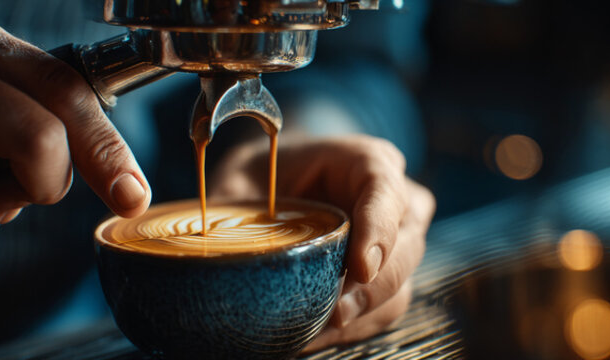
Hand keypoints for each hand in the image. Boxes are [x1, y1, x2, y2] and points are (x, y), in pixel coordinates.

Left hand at [211, 135, 434, 350]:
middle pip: (405, 248)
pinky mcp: (388, 279)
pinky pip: (382, 312)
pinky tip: (312, 335)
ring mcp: (399, 243)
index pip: (386, 192)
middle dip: (372, 288)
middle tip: (333, 313)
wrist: (281, 183)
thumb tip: (204, 251)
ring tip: (311, 332)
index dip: (379, 229)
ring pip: (399, 288)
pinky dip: (351, 330)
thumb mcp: (244, 177)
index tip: (359, 267)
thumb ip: (229, 206)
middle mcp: (396, 202)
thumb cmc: (267, 174)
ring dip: (359, 316)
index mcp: (367, 162)